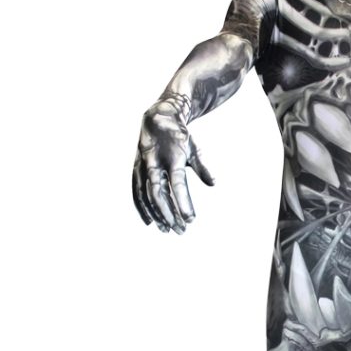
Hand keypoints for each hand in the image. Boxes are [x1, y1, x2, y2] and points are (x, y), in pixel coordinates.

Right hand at [132, 106, 213, 232]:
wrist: (157, 119)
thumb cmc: (180, 138)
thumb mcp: (195, 149)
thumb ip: (203, 167)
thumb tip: (214, 183)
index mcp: (172, 157)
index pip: (178, 184)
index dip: (183, 202)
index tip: (192, 219)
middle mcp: (155, 162)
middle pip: (159, 194)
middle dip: (169, 214)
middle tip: (181, 230)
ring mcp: (142, 166)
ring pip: (146, 196)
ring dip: (156, 215)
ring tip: (167, 230)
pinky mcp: (136, 170)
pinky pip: (136, 192)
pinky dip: (142, 208)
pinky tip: (150, 222)